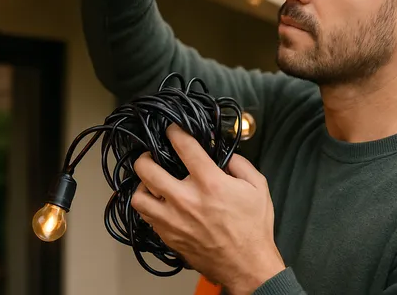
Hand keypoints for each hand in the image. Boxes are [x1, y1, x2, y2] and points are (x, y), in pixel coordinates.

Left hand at [132, 125, 285, 294]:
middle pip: (147, 169)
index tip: (172, 129)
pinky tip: (159, 203)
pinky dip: (149, 207)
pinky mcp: (169, 237)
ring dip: (142, 185)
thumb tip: (225, 153)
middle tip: (152, 156)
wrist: (247, 266)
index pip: (183, 146)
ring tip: (151, 182)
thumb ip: (240, 164)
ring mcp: (174, 220)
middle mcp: (186, 199)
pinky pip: (147, 218)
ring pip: (139, 197)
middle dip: (146, 157)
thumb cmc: (253, 228)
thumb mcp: (258, 187)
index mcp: (210, 183)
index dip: (174, 132)